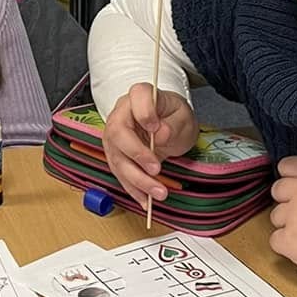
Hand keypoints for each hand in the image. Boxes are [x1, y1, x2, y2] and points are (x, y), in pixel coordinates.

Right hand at [103, 84, 199, 204]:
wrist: (167, 124)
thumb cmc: (173, 116)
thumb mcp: (183, 115)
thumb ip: (173, 123)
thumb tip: (160, 133)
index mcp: (139, 95)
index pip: (136, 97)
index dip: (144, 113)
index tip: (156, 128)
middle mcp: (121, 114)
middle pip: (118, 133)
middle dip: (136, 155)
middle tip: (156, 169)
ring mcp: (114, 136)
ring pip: (117, 159)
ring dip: (137, 179)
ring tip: (158, 193)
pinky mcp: (115, 156)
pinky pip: (120, 174)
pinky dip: (133, 190)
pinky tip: (145, 201)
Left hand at [268, 157, 296, 296]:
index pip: (286, 166)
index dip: (290, 179)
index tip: (296, 189)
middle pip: (277, 190)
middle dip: (288, 203)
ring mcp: (294, 216)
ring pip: (276, 217)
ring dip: (289, 226)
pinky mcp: (288, 240)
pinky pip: (275, 240)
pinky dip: (288, 247)